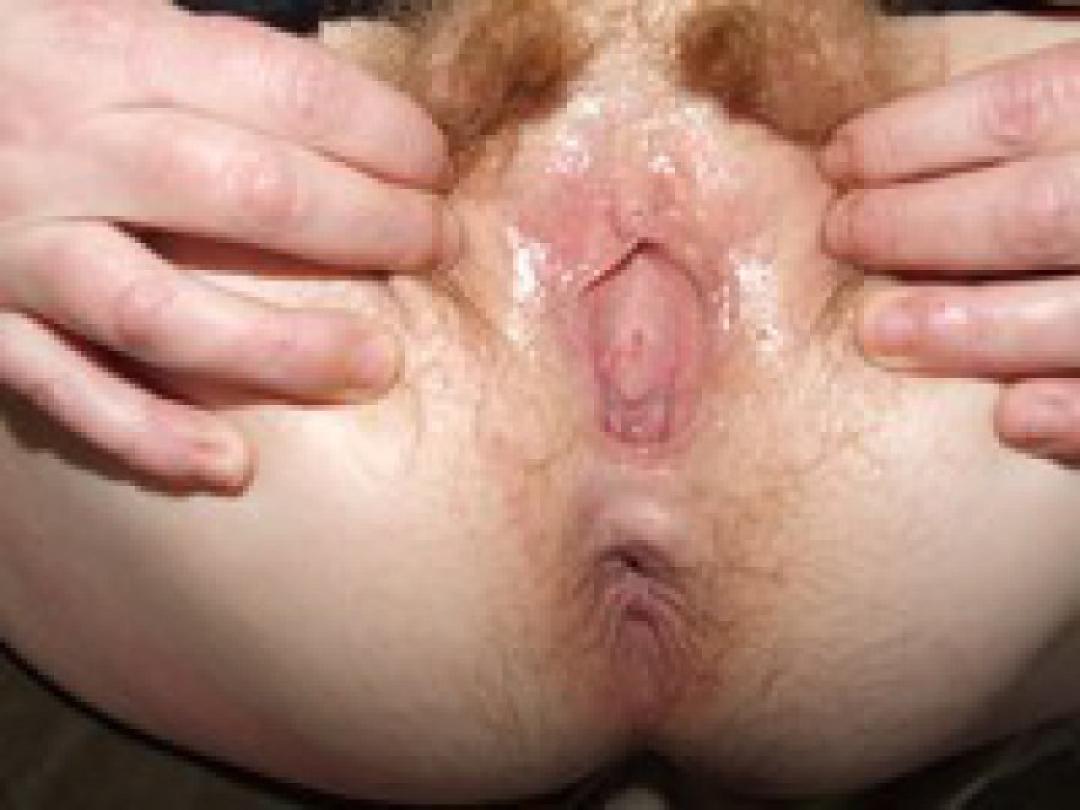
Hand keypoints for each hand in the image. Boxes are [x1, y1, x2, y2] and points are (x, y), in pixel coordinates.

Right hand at [0, 0, 451, 490]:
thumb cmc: (34, 64)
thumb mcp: (115, 24)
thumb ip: (214, 63)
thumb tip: (359, 112)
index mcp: (108, 50)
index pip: (283, 89)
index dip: (382, 132)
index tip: (436, 170)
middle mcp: (63, 147)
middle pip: (246, 195)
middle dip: (368, 225)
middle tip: (439, 247)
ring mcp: (18, 247)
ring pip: (161, 311)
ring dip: (283, 347)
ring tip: (378, 367)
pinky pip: (65, 391)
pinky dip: (150, 435)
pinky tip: (233, 467)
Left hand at [821, 40, 1079, 466]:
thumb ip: (1068, 94)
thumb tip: (943, 92)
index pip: (1023, 110)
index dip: (914, 137)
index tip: (841, 158)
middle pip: (1035, 212)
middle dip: (919, 228)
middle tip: (843, 236)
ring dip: (972, 330)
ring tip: (878, 332)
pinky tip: (1011, 420)